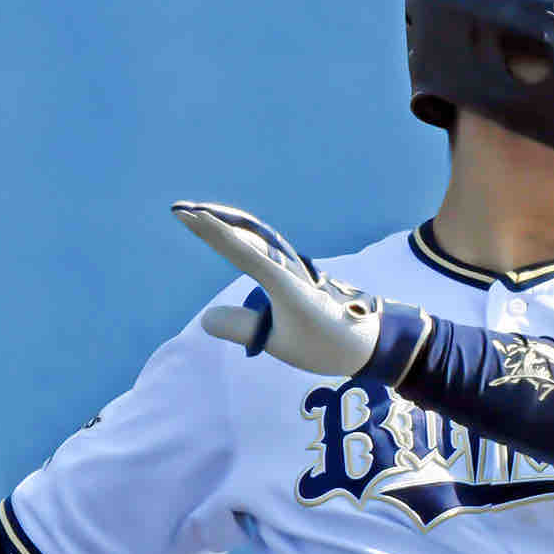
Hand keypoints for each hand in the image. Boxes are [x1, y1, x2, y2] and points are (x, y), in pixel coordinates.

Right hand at [172, 202, 384, 376]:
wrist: (371, 340)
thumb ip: (244, 328)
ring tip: (201, 217)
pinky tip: (236, 239)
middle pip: (245, 235)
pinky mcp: (298, 277)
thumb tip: (207, 317)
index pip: (238, 250)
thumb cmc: (328, 344)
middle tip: (182, 208)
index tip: (186, 215)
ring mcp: (294, 270)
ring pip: (257, 238)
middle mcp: (287, 268)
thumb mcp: (281, 343)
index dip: (210, 232)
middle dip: (214, 220)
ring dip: (229, 226)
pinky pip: (265, 250)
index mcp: (282, 281)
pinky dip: (245, 240)